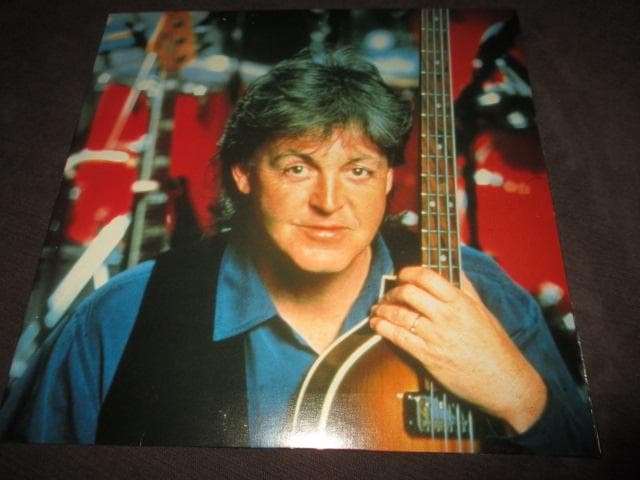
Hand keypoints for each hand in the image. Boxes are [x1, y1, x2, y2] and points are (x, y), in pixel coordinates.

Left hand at [369, 266, 546, 433]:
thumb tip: (453, 266)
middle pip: (408, 293)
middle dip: (392, 291)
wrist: (504, 380)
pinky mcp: (428, 357)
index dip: (408, 272)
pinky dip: (382, 328)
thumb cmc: (494, 345)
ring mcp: (436, 337)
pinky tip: (376, 325)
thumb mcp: (482, 310)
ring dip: (382, 309)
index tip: (402, 275)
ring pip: (399, 314)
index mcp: (460, 301)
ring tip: (377, 309)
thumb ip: (465, 287)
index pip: (427, 276)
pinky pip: (398, 337)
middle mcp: (447, 316)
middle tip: (389, 295)